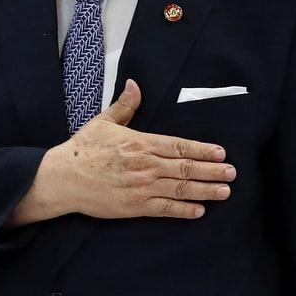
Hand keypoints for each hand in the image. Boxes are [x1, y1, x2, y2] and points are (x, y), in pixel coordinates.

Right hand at [15, 79, 236, 223]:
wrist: (63, 178)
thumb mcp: (104, 122)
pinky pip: (165, 209)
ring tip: (225, 191)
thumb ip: (125, 105)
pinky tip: (200, 211)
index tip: (221, 152)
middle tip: (232, 172)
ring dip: (205, 190)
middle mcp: (146, 165)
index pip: (180, 146)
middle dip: (212, 170)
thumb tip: (135, 85)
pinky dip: (184, 210)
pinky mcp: (134, 207)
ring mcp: (142, 187)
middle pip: (186, 168)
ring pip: (180, 189)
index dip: (203, 150)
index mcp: (141, 142)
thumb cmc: (83, 149)